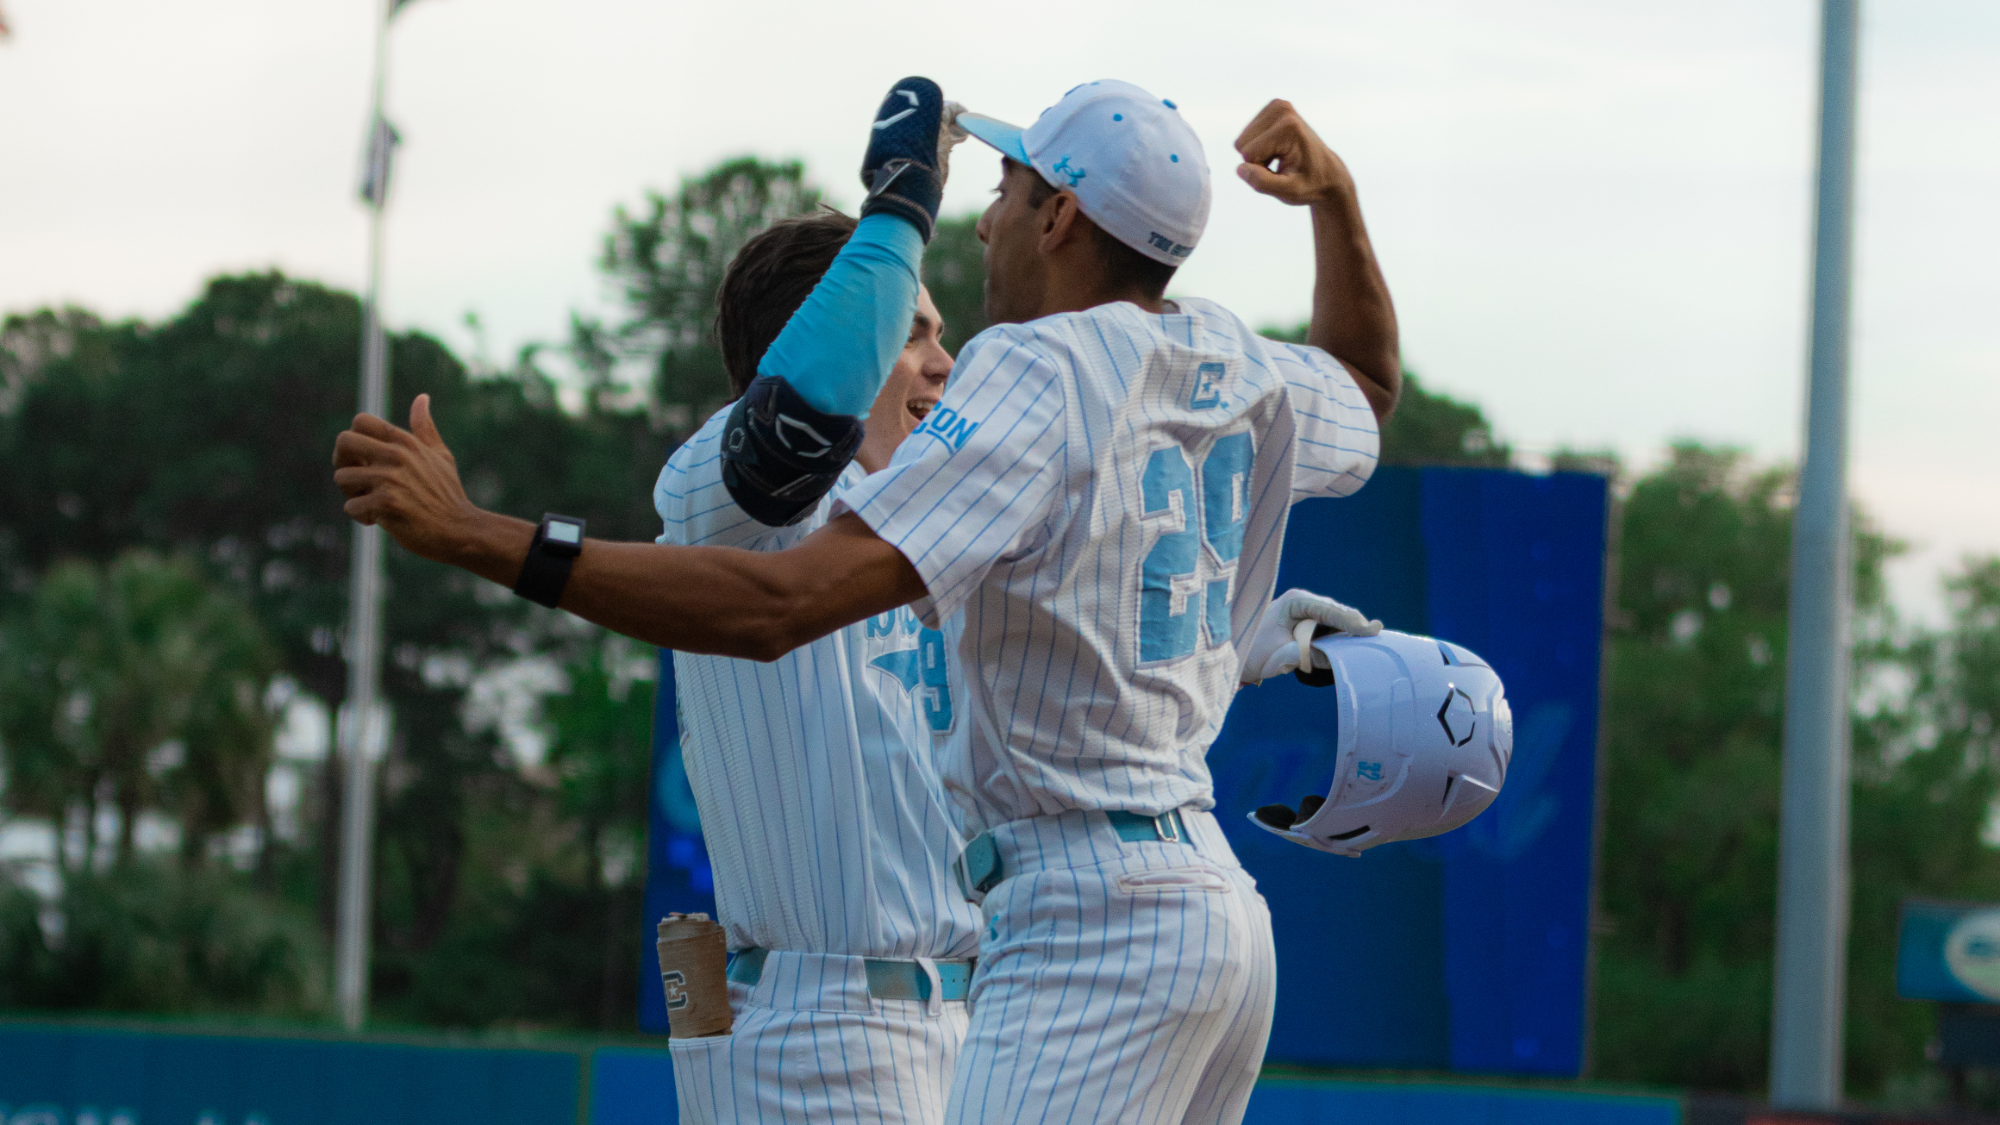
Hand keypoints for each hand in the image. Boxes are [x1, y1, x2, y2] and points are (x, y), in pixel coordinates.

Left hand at [331, 394, 480, 564]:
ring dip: (351, 495)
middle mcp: (397, 455)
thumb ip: (424, 428)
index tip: (363, 459)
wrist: (459, 530)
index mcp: (406, 442)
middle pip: (343, 441)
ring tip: (372, 504)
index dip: (353, 440)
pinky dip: (361, 516)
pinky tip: (380, 520)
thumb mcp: (441, 455)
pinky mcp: (386, 503)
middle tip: (357, 480)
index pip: (360, 421)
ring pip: (342, 477)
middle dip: (342, 462)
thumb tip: (422, 397)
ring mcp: (391, 479)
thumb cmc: (448, 494)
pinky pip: (351, 507)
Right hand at [1234, 99, 1353, 209]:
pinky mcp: (1273, 107)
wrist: (1327, 172)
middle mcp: (1282, 108)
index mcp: (1288, 126)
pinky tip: (1279, 150)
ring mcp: (1277, 105)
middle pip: (1242, 144)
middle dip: (1257, 160)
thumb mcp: (1289, 192)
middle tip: (1282, 164)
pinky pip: (1246, 135)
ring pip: (1242, 140)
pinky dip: (1260, 146)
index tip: (1284, 171)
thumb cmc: (1309, 184)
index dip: (1261, 170)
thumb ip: (1262, 182)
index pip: (1248, 154)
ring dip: (1258, 154)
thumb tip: (1240, 168)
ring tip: (1281, 158)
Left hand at [1239, 588, 1382, 684]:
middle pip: (1336, 612)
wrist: (1238, 656)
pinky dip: (1342, 635)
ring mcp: (1308, 610)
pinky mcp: (1310, 622)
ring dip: (1349, 630)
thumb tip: (1337, 658)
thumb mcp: (1283, 655)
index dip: (1349, 620)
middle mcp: (1303, 601)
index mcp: (1294, 601)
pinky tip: (1355, 641)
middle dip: (1354, 624)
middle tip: (1375, 632)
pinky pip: (1331, 627)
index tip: (1368, 629)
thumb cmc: (1255, 653)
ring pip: (1337, 619)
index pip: (1328, 609)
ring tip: (1370, 636)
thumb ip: (1310, 655)